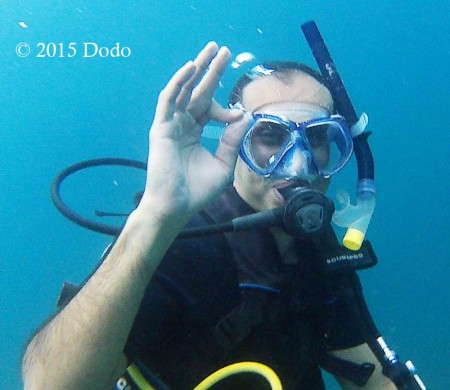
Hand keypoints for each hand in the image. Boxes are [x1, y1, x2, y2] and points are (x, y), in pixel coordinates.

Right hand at [140, 42, 248, 220]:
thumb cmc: (198, 190)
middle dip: (211, 71)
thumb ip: (232, 141)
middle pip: (197, 92)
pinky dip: (178, 83)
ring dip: (197, 69)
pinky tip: (191, 67)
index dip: (225, 109)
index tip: (238, 115)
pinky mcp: (161, 128)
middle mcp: (182, 125)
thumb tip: (245, 117)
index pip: (210, 110)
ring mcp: (170, 125)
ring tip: (211, 50)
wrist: (177, 206)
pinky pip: (168, 100)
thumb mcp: (223, 164)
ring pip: (184, 90)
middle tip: (224, 50)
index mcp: (194, 133)